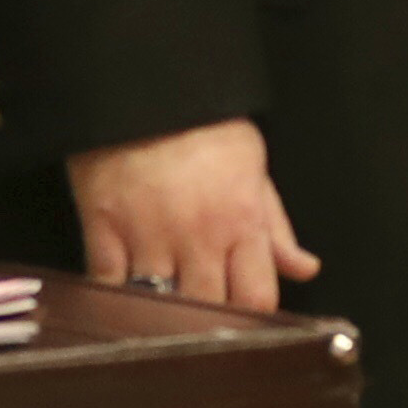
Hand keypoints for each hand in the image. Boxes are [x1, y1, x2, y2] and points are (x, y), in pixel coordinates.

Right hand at [70, 118, 321, 313]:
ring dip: (161, 313)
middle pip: (208, 309)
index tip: (244, 320)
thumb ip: (276, 227)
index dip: (252, 316)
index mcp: (241, 220)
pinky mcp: (103, 227)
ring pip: (157, 304)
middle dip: (207, 320)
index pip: (256, 297)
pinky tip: (121, 299)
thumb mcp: (253, 167)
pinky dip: (113, 298)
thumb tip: (304, 269)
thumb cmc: (204, 124)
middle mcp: (197, 235)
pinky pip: (107, 284)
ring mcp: (148, 234)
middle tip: (200, 322)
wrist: (142, 85)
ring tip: (162, 315)